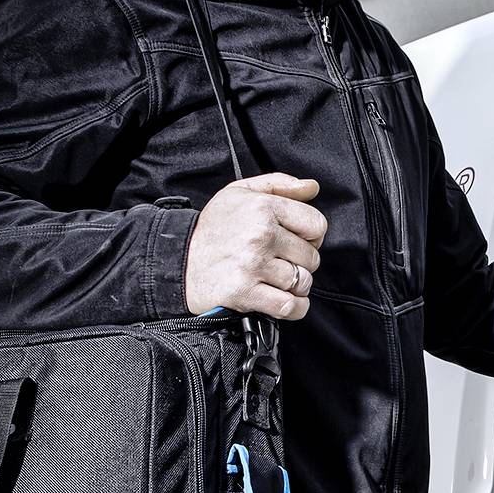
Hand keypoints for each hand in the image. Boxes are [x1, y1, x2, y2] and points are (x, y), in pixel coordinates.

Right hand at [183, 173, 326, 318]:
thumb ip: (279, 185)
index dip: (312, 235)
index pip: (316, 224)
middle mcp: (260, 234)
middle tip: (280, 261)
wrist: (177, 260)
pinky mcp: (245, 292)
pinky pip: (289, 305)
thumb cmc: (212, 228)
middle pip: (311, 256)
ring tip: (276, 279)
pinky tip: (283, 299)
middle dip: (301, 262)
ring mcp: (253, 265)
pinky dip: (294, 307)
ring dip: (295, 286)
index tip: (298, 240)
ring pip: (302, 282)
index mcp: (262, 207)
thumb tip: (312, 187)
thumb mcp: (239, 193)